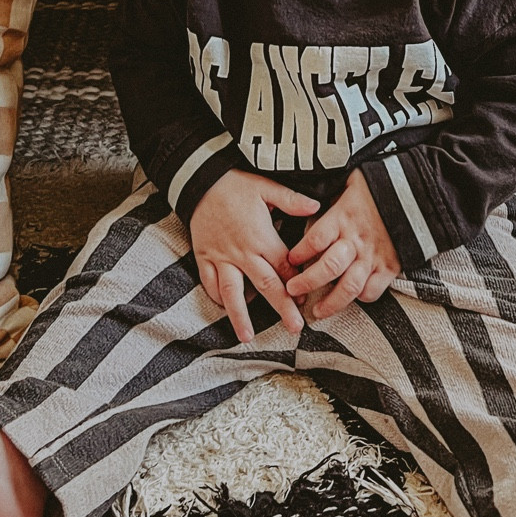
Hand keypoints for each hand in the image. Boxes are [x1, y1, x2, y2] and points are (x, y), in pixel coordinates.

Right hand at [190, 169, 319, 343]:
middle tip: (294, 328)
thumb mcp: (265, 186)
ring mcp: (221, 257)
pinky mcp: (204, 257)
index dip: (297, 282)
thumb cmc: (234, 183)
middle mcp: (242, 252)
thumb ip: (291, 200)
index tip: (306, 299)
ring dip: (241, 315)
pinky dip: (216, 297)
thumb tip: (317, 208)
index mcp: (261, 237)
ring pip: (233, 292)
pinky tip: (224, 309)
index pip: (284, 266)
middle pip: (265, 285)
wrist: (199, 179)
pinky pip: (209, 282)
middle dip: (281, 308)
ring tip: (247, 337)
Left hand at [285, 168, 400, 320]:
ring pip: (349, 287)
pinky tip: (351, 298)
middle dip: (307, 283)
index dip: (299, 253)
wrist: (416, 193)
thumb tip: (303, 199)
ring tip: (317, 311)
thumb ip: (327, 193)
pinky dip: (360, 298)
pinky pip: (372, 291)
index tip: (290, 260)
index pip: (315, 239)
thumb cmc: (377, 184)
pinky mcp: (390, 267)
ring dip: (330, 303)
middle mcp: (356, 239)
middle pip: (328, 268)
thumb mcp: (347, 179)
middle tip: (292, 290)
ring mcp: (374, 256)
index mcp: (343, 217)